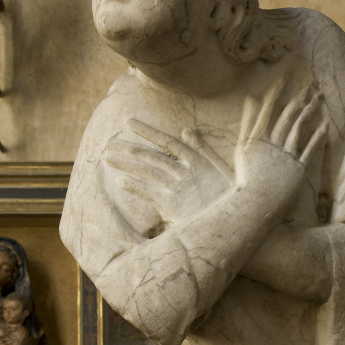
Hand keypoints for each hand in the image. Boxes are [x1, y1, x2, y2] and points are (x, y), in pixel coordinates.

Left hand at [104, 119, 232, 223]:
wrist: (237, 222)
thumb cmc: (230, 198)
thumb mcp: (221, 169)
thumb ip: (203, 149)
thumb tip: (186, 130)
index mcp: (198, 160)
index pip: (167, 141)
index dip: (146, 131)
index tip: (129, 122)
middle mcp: (185, 170)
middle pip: (151, 155)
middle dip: (128, 148)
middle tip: (110, 142)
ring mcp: (178, 187)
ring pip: (146, 170)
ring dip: (125, 163)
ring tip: (108, 157)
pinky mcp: (173, 204)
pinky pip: (148, 191)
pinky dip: (133, 185)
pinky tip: (119, 180)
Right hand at [235, 74, 325, 212]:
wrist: (253, 205)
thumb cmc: (246, 178)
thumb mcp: (243, 148)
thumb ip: (247, 122)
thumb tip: (251, 98)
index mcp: (257, 137)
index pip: (270, 106)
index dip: (280, 87)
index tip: (289, 72)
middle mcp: (272, 143)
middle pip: (288, 114)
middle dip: (300, 97)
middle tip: (312, 84)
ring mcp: (285, 156)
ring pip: (300, 128)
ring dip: (310, 111)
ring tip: (319, 99)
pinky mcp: (296, 170)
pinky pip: (309, 150)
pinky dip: (317, 137)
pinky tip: (325, 126)